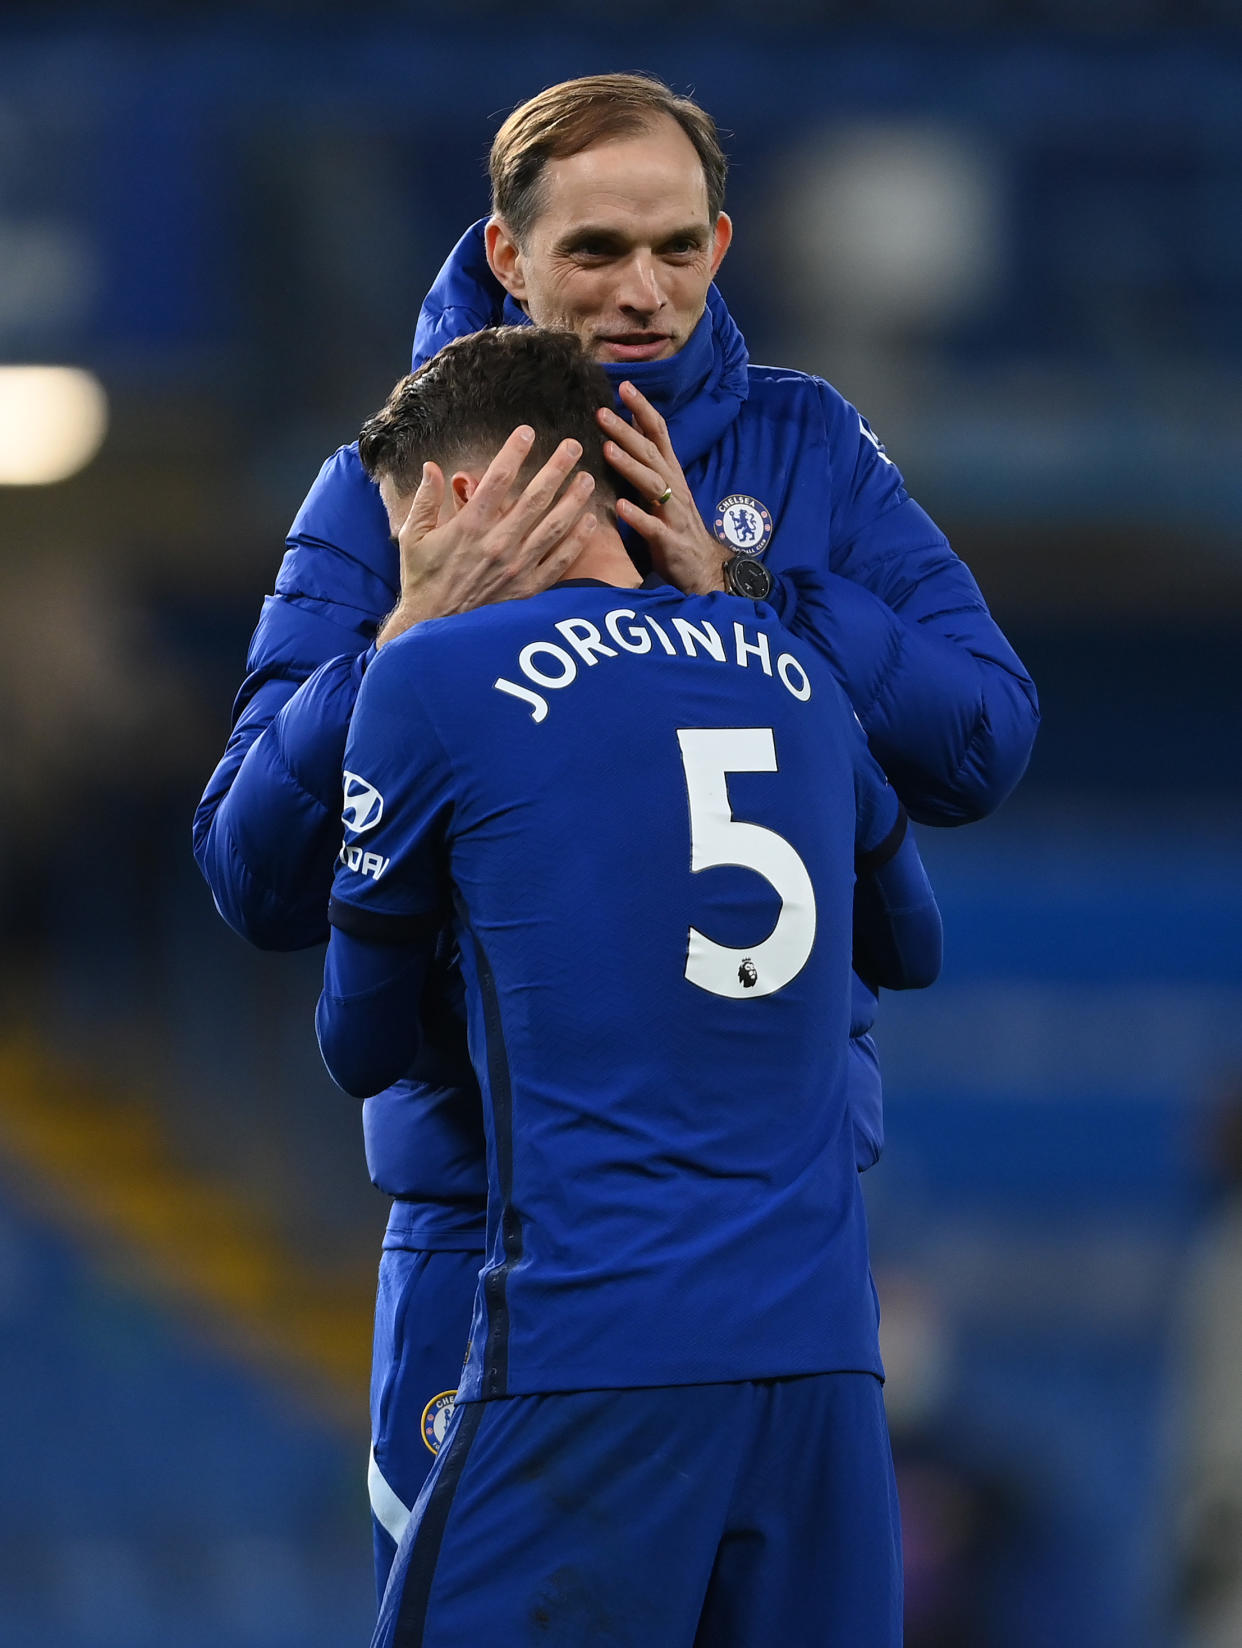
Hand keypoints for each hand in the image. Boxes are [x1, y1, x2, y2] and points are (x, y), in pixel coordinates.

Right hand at [376, 426, 597, 645]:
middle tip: (573, 446)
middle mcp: (497, 544)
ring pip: (553, 527)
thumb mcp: (412, 537)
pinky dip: (576, 541)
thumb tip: (432, 467)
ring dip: (573, 500)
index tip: (527, 432)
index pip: (497, 480)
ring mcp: (516, 567)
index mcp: (469, 526)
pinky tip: (589, 522)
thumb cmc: (421, 579)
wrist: (434, 627)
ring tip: (587, 479)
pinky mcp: (527, 588)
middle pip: (535, 498)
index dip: (514, 453)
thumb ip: (425, 500)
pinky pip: (559, 562)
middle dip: (556, 468)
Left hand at [598, 382, 724, 594]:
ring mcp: (673, 514)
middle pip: (651, 454)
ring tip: (607, 450)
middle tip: (601, 412)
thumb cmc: (675, 528)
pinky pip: (653, 527)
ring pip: (652, 484)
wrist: (702, 570)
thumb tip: (628, 427)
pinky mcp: (669, 541)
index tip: (623, 386)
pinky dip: (637, 516)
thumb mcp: (661, 490)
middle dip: (626, 431)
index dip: (642, 410)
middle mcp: (674, 488)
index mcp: (670, 474)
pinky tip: (620, 507)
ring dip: (630, 466)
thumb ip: (647, 461)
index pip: (658, 434)